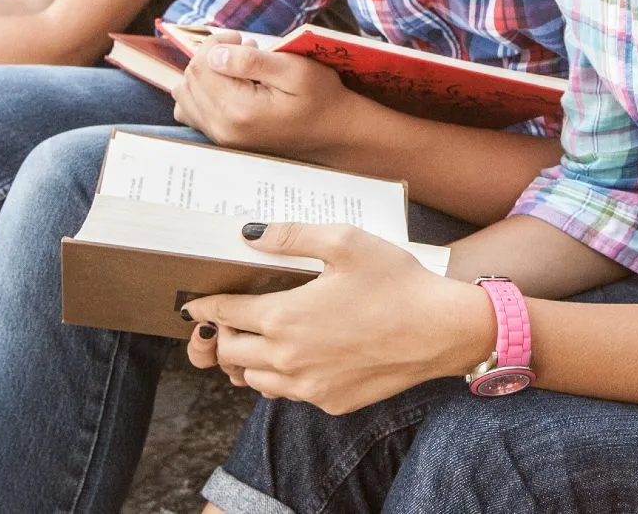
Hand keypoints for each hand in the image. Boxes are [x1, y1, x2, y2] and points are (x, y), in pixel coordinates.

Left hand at [170, 32, 364, 156]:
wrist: (334, 132)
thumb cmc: (321, 97)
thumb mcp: (295, 70)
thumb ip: (252, 61)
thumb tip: (214, 54)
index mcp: (239, 110)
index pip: (201, 66)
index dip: (215, 43)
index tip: (242, 38)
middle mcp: (223, 128)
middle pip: (190, 80)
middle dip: (209, 57)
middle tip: (242, 48)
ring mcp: (221, 137)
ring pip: (184, 96)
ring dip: (203, 74)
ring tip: (233, 68)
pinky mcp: (223, 140)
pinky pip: (190, 113)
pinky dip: (199, 93)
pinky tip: (225, 86)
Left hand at [182, 222, 489, 414]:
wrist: (442, 330)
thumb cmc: (397, 281)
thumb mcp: (345, 242)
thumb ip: (292, 237)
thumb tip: (249, 235)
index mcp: (284, 317)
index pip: (224, 314)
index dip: (206, 305)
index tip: (195, 302)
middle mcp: (288, 359)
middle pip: (229, 353)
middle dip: (223, 334)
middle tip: (230, 319)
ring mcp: (308, 386)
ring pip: (252, 380)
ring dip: (248, 360)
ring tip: (262, 339)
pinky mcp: (330, 402)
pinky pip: (288, 395)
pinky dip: (281, 379)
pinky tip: (299, 357)